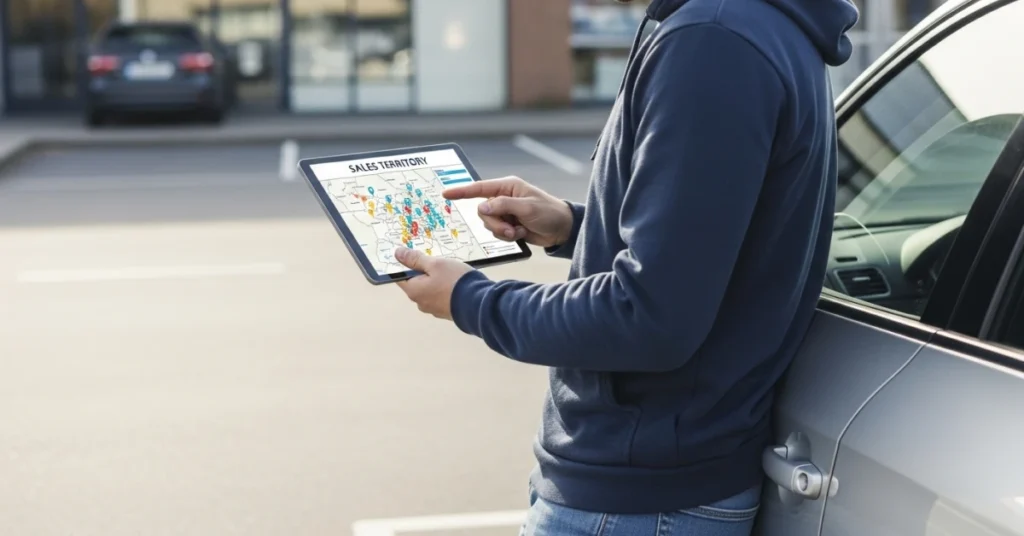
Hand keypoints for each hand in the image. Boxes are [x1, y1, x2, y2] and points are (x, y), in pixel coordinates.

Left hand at [394, 247, 473, 320]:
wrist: (478, 303)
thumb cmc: (454, 281)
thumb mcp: (435, 264)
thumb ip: (416, 259)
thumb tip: (397, 254)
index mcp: (414, 291)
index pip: (400, 277)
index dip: (405, 265)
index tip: (416, 257)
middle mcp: (420, 303)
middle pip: (416, 283)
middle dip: (424, 272)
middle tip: (438, 263)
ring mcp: (434, 309)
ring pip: (430, 290)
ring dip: (436, 281)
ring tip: (450, 272)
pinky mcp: (446, 312)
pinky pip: (441, 297)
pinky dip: (445, 290)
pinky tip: (456, 283)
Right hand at [443, 176, 572, 247]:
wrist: (562, 229)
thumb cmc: (549, 212)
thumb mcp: (527, 207)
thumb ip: (503, 205)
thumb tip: (482, 206)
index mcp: (507, 187)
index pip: (479, 188)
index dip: (462, 191)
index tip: (446, 194)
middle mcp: (504, 198)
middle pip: (483, 212)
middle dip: (495, 223)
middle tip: (511, 229)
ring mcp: (506, 212)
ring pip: (489, 224)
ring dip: (503, 231)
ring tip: (518, 231)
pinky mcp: (509, 225)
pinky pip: (497, 233)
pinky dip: (508, 236)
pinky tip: (521, 233)